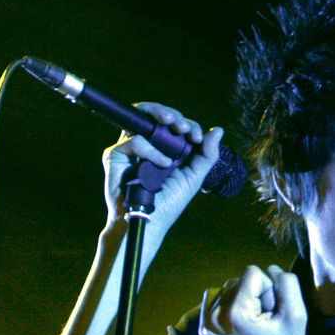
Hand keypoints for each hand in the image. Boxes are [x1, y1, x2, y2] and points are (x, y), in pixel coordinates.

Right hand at [101, 102, 223, 232]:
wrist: (148, 220)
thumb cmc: (170, 201)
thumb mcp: (194, 177)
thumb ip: (207, 154)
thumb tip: (218, 130)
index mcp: (168, 147)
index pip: (176, 125)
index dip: (189, 125)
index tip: (197, 138)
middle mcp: (149, 144)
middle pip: (157, 115)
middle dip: (174, 115)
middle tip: (184, 127)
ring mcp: (132, 147)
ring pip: (141, 116)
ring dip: (159, 113)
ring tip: (173, 123)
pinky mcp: (116, 154)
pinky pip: (134, 140)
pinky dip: (150, 149)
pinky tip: (163, 162)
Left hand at [199, 265, 308, 334]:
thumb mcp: (297, 314)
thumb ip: (287, 284)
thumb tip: (271, 269)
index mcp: (235, 313)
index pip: (252, 272)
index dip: (268, 289)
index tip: (270, 312)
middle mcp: (214, 316)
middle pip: (238, 279)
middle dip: (254, 294)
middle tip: (263, 320)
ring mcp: (205, 323)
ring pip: (228, 288)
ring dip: (244, 300)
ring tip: (253, 324)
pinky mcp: (203, 328)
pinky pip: (218, 300)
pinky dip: (231, 307)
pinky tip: (240, 325)